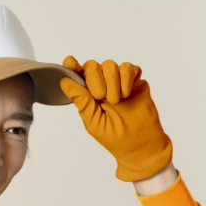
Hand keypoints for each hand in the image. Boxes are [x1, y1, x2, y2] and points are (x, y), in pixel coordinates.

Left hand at [60, 56, 172, 181]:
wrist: (140, 142)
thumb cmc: (116, 137)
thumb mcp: (93, 122)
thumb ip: (81, 100)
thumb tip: (65, 81)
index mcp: (88, 95)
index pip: (77, 75)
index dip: (72, 66)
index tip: (70, 62)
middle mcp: (102, 85)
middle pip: (92, 65)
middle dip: (95, 80)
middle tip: (101, 97)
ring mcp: (119, 81)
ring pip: (110, 65)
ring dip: (112, 82)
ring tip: (117, 101)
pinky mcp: (135, 80)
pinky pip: (128, 67)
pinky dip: (126, 79)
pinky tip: (126, 94)